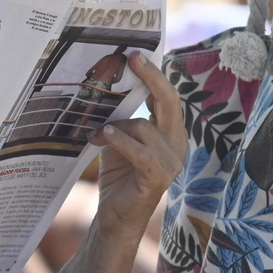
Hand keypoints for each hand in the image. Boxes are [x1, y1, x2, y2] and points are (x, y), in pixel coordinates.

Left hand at [91, 52, 185, 240]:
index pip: (167, 99)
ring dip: (115, 126)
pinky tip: (103, 135)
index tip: (138, 55)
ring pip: (143, 127)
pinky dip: (120, 140)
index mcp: (171, 134)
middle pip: (169, 103)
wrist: (116, 217)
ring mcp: (171, 162)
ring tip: (95, 132)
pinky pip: (139, 150)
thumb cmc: (119, 176)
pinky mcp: (158, 178)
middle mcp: (177, 145)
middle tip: (133, 59)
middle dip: (152, 78)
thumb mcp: (121, 139)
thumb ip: (124, 117)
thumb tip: (110, 87)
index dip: (155, 75)